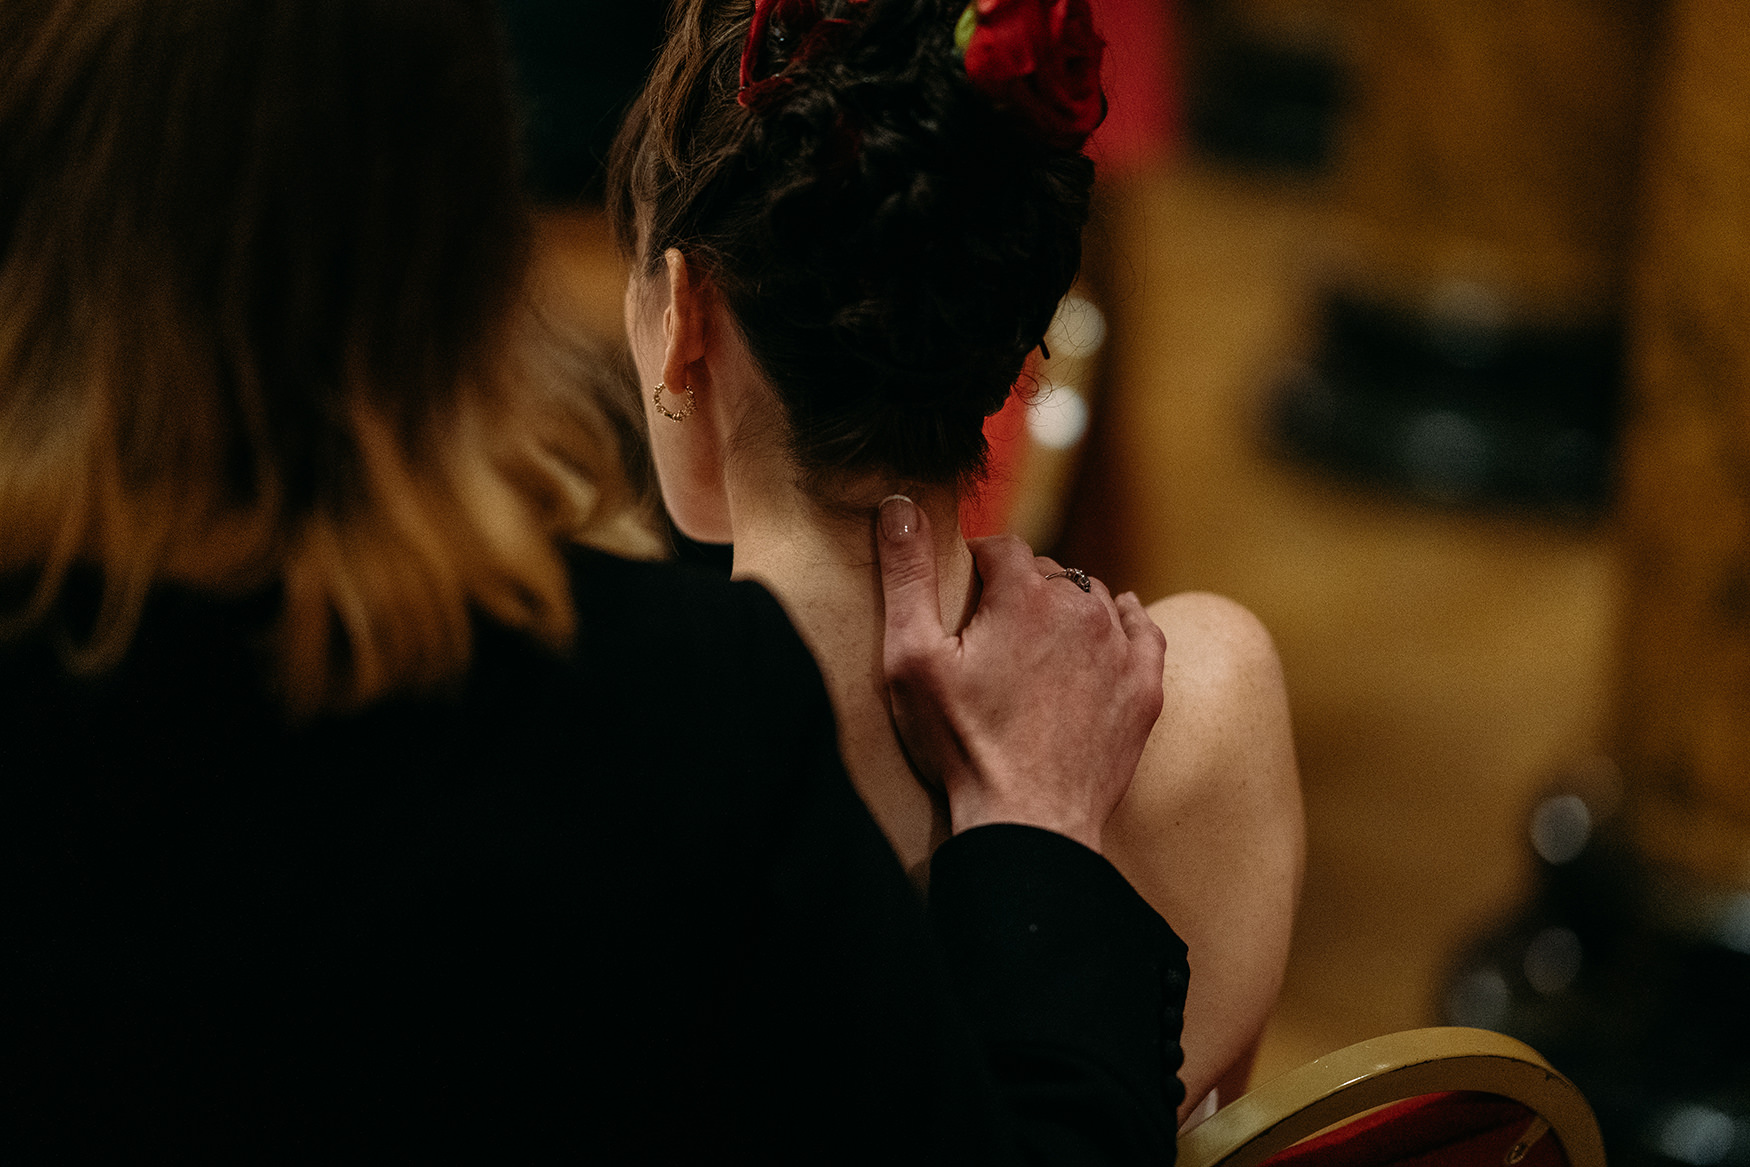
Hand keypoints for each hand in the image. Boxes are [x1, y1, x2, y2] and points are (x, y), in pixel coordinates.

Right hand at [875, 495, 1165, 852]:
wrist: (1029, 822)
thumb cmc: (964, 745)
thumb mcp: (913, 659)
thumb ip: (907, 575)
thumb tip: (899, 506)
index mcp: (1024, 594)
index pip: (1001, 546)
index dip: (976, 562)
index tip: (960, 587)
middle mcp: (1082, 608)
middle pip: (1047, 572)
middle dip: (1019, 588)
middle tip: (990, 628)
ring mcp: (1120, 648)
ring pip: (1091, 598)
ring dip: (1066, 607)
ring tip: (1036, 640)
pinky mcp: (1144, 687)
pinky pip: (1142, 630)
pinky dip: (1123, 624)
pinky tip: (1108, 628)